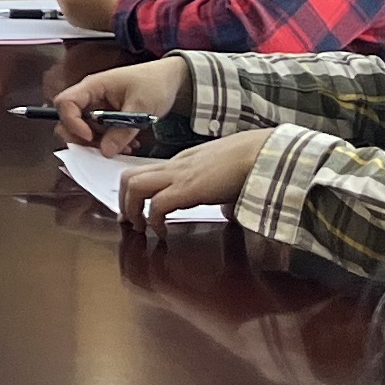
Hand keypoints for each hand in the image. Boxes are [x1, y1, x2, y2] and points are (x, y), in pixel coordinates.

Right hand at [51, 56, 189, 150]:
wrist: (171, 80)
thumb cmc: (155, 83)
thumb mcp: (140, 108)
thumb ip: (122, 131)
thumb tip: (105, 151)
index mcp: (93, 86)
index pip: (65, 103)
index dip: (71, 122)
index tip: (90, 137)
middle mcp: (90, 96)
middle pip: (69, 120)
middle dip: (84, 138)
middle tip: (104, 148)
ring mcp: (97, 106)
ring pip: (85, 130)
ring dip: (100, 143)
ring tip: (125, 147)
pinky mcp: (106, 115)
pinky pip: (99, 132)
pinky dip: (109, 142)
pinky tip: (128, 144)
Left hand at [120, 128, 269, 225]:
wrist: (262, 154)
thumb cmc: (250, 163)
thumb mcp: (226, 178)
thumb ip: (221, 194)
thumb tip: (227, 212)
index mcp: (182, 162)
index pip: (144, 172)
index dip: (132, 193)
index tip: (133, 210)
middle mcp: (175, 166)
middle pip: (128, 176)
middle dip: (122, 200)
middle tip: (129, 220)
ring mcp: (179, 175)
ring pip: (133, 185)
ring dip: (131, 209)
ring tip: (140, 227)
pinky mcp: (188, 188)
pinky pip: (156, 204)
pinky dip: (153, 220)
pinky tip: (162, 231)